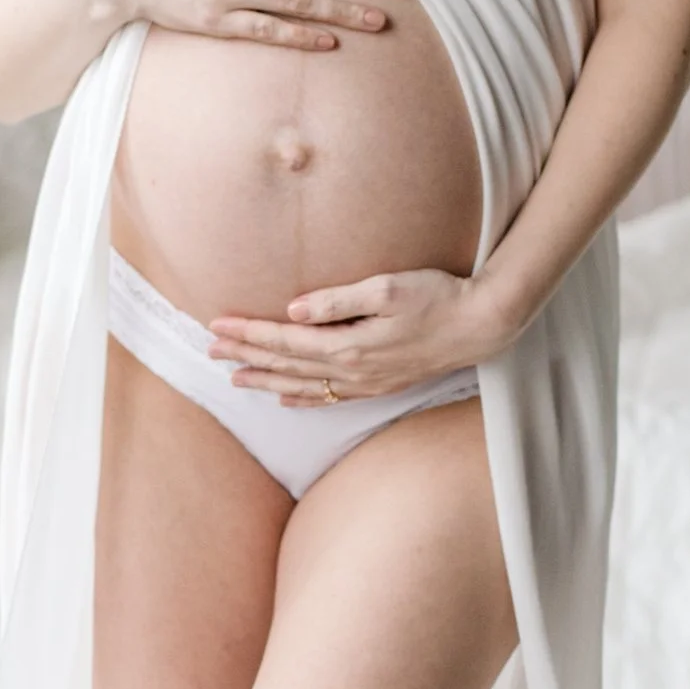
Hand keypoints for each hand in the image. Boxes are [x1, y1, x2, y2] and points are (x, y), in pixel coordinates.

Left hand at [206, 267, 509, 403]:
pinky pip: (330, 398)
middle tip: (209, 351)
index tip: (216, 326)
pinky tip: (284, 400)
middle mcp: (352, 370)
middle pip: (286, 365)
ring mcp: (366, 382)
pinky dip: (302, 400)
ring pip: (302, 386)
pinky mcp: (379, 385)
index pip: (284, 340)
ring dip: (266, 381)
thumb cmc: (437, 297)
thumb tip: (294, 309)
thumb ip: (338, 301)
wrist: (480, 326)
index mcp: (348, 344)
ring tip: (233, 379)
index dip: (248, 334)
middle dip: (245, 357)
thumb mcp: (387, 288)